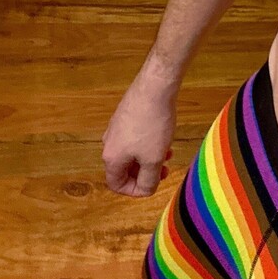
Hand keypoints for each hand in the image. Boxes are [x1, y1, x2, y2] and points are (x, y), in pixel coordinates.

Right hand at [101, 70, 177, 196]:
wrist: (155, 88)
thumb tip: (144, 190)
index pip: (116, 184)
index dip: (134, 191)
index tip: (153, 185)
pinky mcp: (125, 116)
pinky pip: (134, 138)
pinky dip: (148, 144)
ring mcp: (116, 128)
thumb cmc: (153, 124)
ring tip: (168, 153)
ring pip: (132, 153)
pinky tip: (164, 137)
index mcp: (111, 157)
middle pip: (125, 169)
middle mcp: (109, 143)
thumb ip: (148, 180)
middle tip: (165, 170)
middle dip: (146, 173)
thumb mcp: (154, 159)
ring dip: (149, 158)